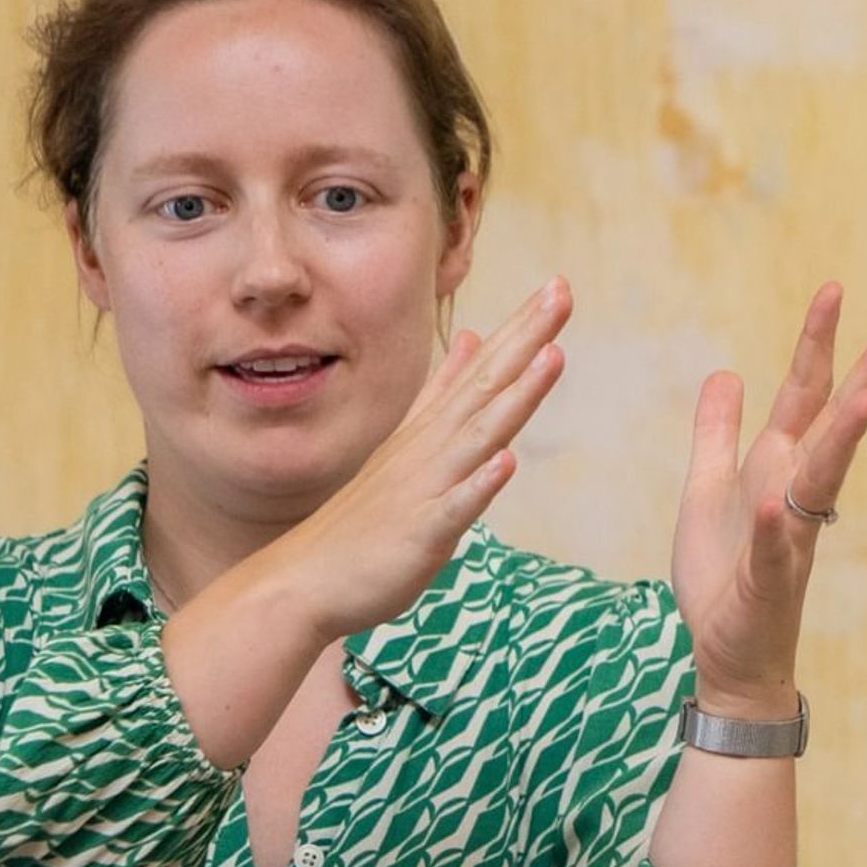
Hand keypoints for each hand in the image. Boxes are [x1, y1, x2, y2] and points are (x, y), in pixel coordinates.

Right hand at [263, 279, 571, 640]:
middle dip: (526, 339)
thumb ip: (440, 397)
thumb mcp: (408, 446)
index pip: (481, 370)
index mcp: (430, 432)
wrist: (305, 580)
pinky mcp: (421, 534)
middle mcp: (429, 450)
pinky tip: (507, 462)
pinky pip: (455, 507)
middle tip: (561, 290)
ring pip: (479, 435)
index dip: (519, 330)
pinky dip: (480, 484)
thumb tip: (471, 341)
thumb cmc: (363, 522)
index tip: (555, 286)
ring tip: (551, 356)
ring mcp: (426, 489)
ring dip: (515, 395)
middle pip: (486, 385)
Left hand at [672, 284, 866, 710]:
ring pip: (820, 481)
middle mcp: (794, 495)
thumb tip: (725, 372)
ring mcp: (787, 538)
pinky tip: (768, 506)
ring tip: (866, 398)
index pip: (805, 394)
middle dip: (865, 374)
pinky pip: (768, 550)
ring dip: (842, 440)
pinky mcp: (766, 583)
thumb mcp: (706, 488)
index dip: (817, 342)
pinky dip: (767, 528)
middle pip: (832, 424)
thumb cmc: (723, 576)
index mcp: (777, 467)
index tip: (834, 289)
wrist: (726, 655)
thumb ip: (716, 433)